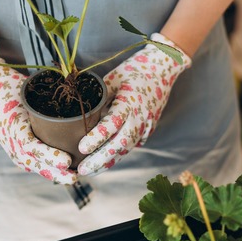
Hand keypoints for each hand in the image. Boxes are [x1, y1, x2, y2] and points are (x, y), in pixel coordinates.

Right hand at [0, 39, 76, 183]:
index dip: (49, 156)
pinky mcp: (15, 149)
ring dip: (54, 174)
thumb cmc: (12, 85)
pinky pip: (32, 162)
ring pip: (34, 166)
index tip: (67, 161)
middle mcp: (10, 141)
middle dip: (56, 173)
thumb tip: (76, 97)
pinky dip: (48, 168)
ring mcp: (11, 147)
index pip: (31, 147)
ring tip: (75, 177)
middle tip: (76, 177)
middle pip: (35, 162)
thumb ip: (47, 98)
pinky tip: (65, 172)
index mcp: (13, 126)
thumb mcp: (27, 90)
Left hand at [76, 33, 191, 175]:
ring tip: (89, 171)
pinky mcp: (149, 129)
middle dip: (101, 159)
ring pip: (127, 149)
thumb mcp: (113, 78)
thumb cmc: (133, 70)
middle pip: (120, 143)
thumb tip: (78, 111)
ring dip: (108, 162)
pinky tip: (103, 163)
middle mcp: (140, 116)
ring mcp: (147, 125)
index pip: (112, 123)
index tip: (81, 147)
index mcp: (129, 101)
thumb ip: (99, 96)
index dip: (97, 137)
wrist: (163, 69)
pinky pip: (132, 146)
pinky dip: (118, 155)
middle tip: (82, 170)